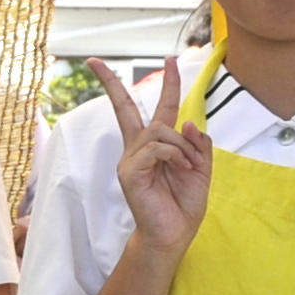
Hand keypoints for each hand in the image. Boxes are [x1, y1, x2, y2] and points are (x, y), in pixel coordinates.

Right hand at [92, 56, 209, 259]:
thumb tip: (189, 122)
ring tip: (191, 167)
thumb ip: (197, 144)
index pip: (156, 108)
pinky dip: (176, 155)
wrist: (174, 234)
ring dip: (183, 145)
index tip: (169, 59)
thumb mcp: (201, 168)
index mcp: (156, 145)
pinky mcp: (129, 172)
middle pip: (123, 108)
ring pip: (159, 130)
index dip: (165, 83)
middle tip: (94, 61)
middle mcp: (137, 148)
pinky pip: (156, 148)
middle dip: (110, 83)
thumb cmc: (184, 204)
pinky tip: (182, 169)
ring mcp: (130, 159)